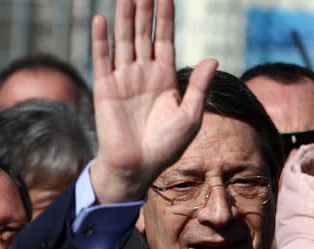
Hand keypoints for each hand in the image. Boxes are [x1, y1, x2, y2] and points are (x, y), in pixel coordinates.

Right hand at [89, 0, 216, 203]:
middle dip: (144, 10)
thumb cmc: (166, 147)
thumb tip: (213, 58)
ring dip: (124, 18)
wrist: (138, 168)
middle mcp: (142, 74)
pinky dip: (101, 40)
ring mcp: (123, 80)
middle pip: (143, 34)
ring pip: (123, 41)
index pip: (164, 40)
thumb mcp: (190, 116)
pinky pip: (102, 60)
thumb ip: (198, 86)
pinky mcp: (105, 89)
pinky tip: (100, 19)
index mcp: (164, 78)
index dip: (165, 18)